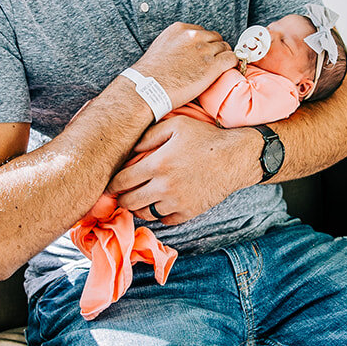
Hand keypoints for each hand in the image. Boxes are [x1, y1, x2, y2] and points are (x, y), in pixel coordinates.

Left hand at [109, 118, 259, 223]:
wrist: (236, 158)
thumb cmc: (205, 138)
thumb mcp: (175, 125)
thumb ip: (148, 135)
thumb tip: (128, 149)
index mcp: (157, 164)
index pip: (121, 182)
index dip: (111, 185)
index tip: (111, 184)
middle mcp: (164, 187)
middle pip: (129, 202)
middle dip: (122, 198)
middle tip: (123, 192)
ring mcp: (176, 202)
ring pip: (144, 214)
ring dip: (139, 207)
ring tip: (141, 197)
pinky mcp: (188, 213)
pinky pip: (164, 220)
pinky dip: (158, 213)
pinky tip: (160, 202)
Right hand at [134, 23, 237, 109]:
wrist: (148, 88)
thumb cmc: (152, 73)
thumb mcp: (162, 46)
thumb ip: (177, 42)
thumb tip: (186, 49)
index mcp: (181, 29)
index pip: (203, 31)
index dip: (205, 44)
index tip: (202, 54)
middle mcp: (194, 36)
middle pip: (216, 38)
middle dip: (215, 50)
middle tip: (211, 63)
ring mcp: (205, 50)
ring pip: (225, 48)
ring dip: (223, 57)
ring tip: (217, 69)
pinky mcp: (213, 66)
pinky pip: (232, 59)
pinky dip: (232, 64)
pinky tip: (226, 71)